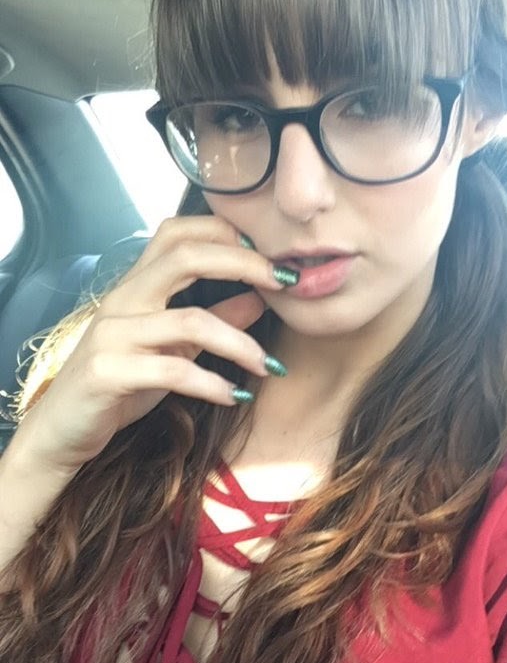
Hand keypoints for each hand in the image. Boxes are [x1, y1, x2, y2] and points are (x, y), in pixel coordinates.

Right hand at [17, 216, 293, 472]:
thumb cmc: (121, 384)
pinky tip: (232, 396)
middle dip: (244, 264)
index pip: (179, 232)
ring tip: (268, 366)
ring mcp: (112, 333)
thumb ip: (215, 321)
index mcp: (138, 285)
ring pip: (190, 320)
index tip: (271, 258)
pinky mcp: (106, 371)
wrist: (63, 430)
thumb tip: (260, 298)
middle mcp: (123, 299)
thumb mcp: (175, 350)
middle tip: (287, 284)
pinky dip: (211, 384)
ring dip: (240, 344)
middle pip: (186, 257)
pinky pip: (172, 370)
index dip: (228, 234)